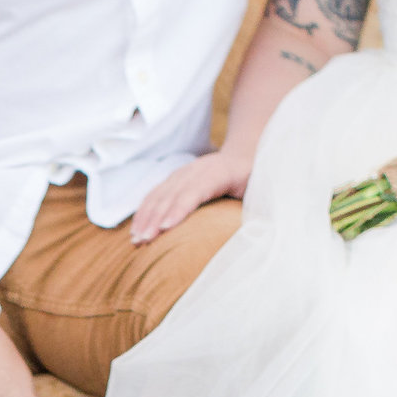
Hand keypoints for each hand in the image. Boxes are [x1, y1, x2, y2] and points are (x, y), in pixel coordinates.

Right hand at [130, 149, 251, 243]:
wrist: (243, 156)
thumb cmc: (253, 180)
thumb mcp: (260, 190)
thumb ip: (257, 204)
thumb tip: (258, 231)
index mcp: (220, 173)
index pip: (195, 191)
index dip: (180, 209)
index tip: (166, 228)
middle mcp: (196, 171)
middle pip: (171, 194)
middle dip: (155, 218)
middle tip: (145, 240)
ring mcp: (182, 174)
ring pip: (159, 195)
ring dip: (145, 218)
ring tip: (136, 240)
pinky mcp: (173, 179)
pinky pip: (154, 195)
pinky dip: (143, 212)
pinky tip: (136, 230)